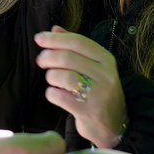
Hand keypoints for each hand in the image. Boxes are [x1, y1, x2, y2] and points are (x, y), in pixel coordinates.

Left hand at [36, 27, 127, 148]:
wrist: (114, 124)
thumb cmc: (99, 90)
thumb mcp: (94, 67)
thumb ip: (75, 47)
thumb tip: (55, 29)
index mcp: (106, 59)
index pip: (78, 42)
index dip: (55, 39)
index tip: (39, 38)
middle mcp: (104, 74)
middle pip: (67, 58)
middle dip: (48, 57)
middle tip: (41, 61)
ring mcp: (97, 94)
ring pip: (63, 76)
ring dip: (50, 76)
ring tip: (52, 79)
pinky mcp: (87, 111)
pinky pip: (59, 96)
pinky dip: (51, 93)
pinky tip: (55, 94)